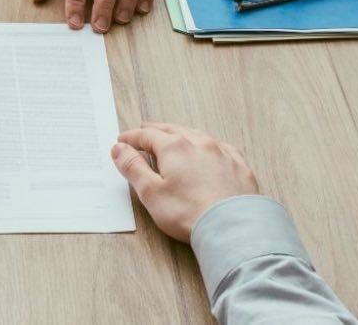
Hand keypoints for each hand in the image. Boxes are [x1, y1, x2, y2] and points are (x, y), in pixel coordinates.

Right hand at [111, 122, 257, 242]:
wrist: (232, 228)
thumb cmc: (190, 213)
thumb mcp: (151, 192)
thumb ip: (133, 167)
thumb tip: (119, 149)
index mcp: (174, 148)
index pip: (147, 136)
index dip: (132, 137)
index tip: (123, 140)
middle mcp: (199, 143)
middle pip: (172, 130)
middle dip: (155, 130)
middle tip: (144, 130)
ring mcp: (222, 152)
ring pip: (197, 135)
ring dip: (181, 133)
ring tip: (173, 135)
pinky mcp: (239, 165)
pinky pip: (221, 146)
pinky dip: (208, 144)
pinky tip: (209, 148)